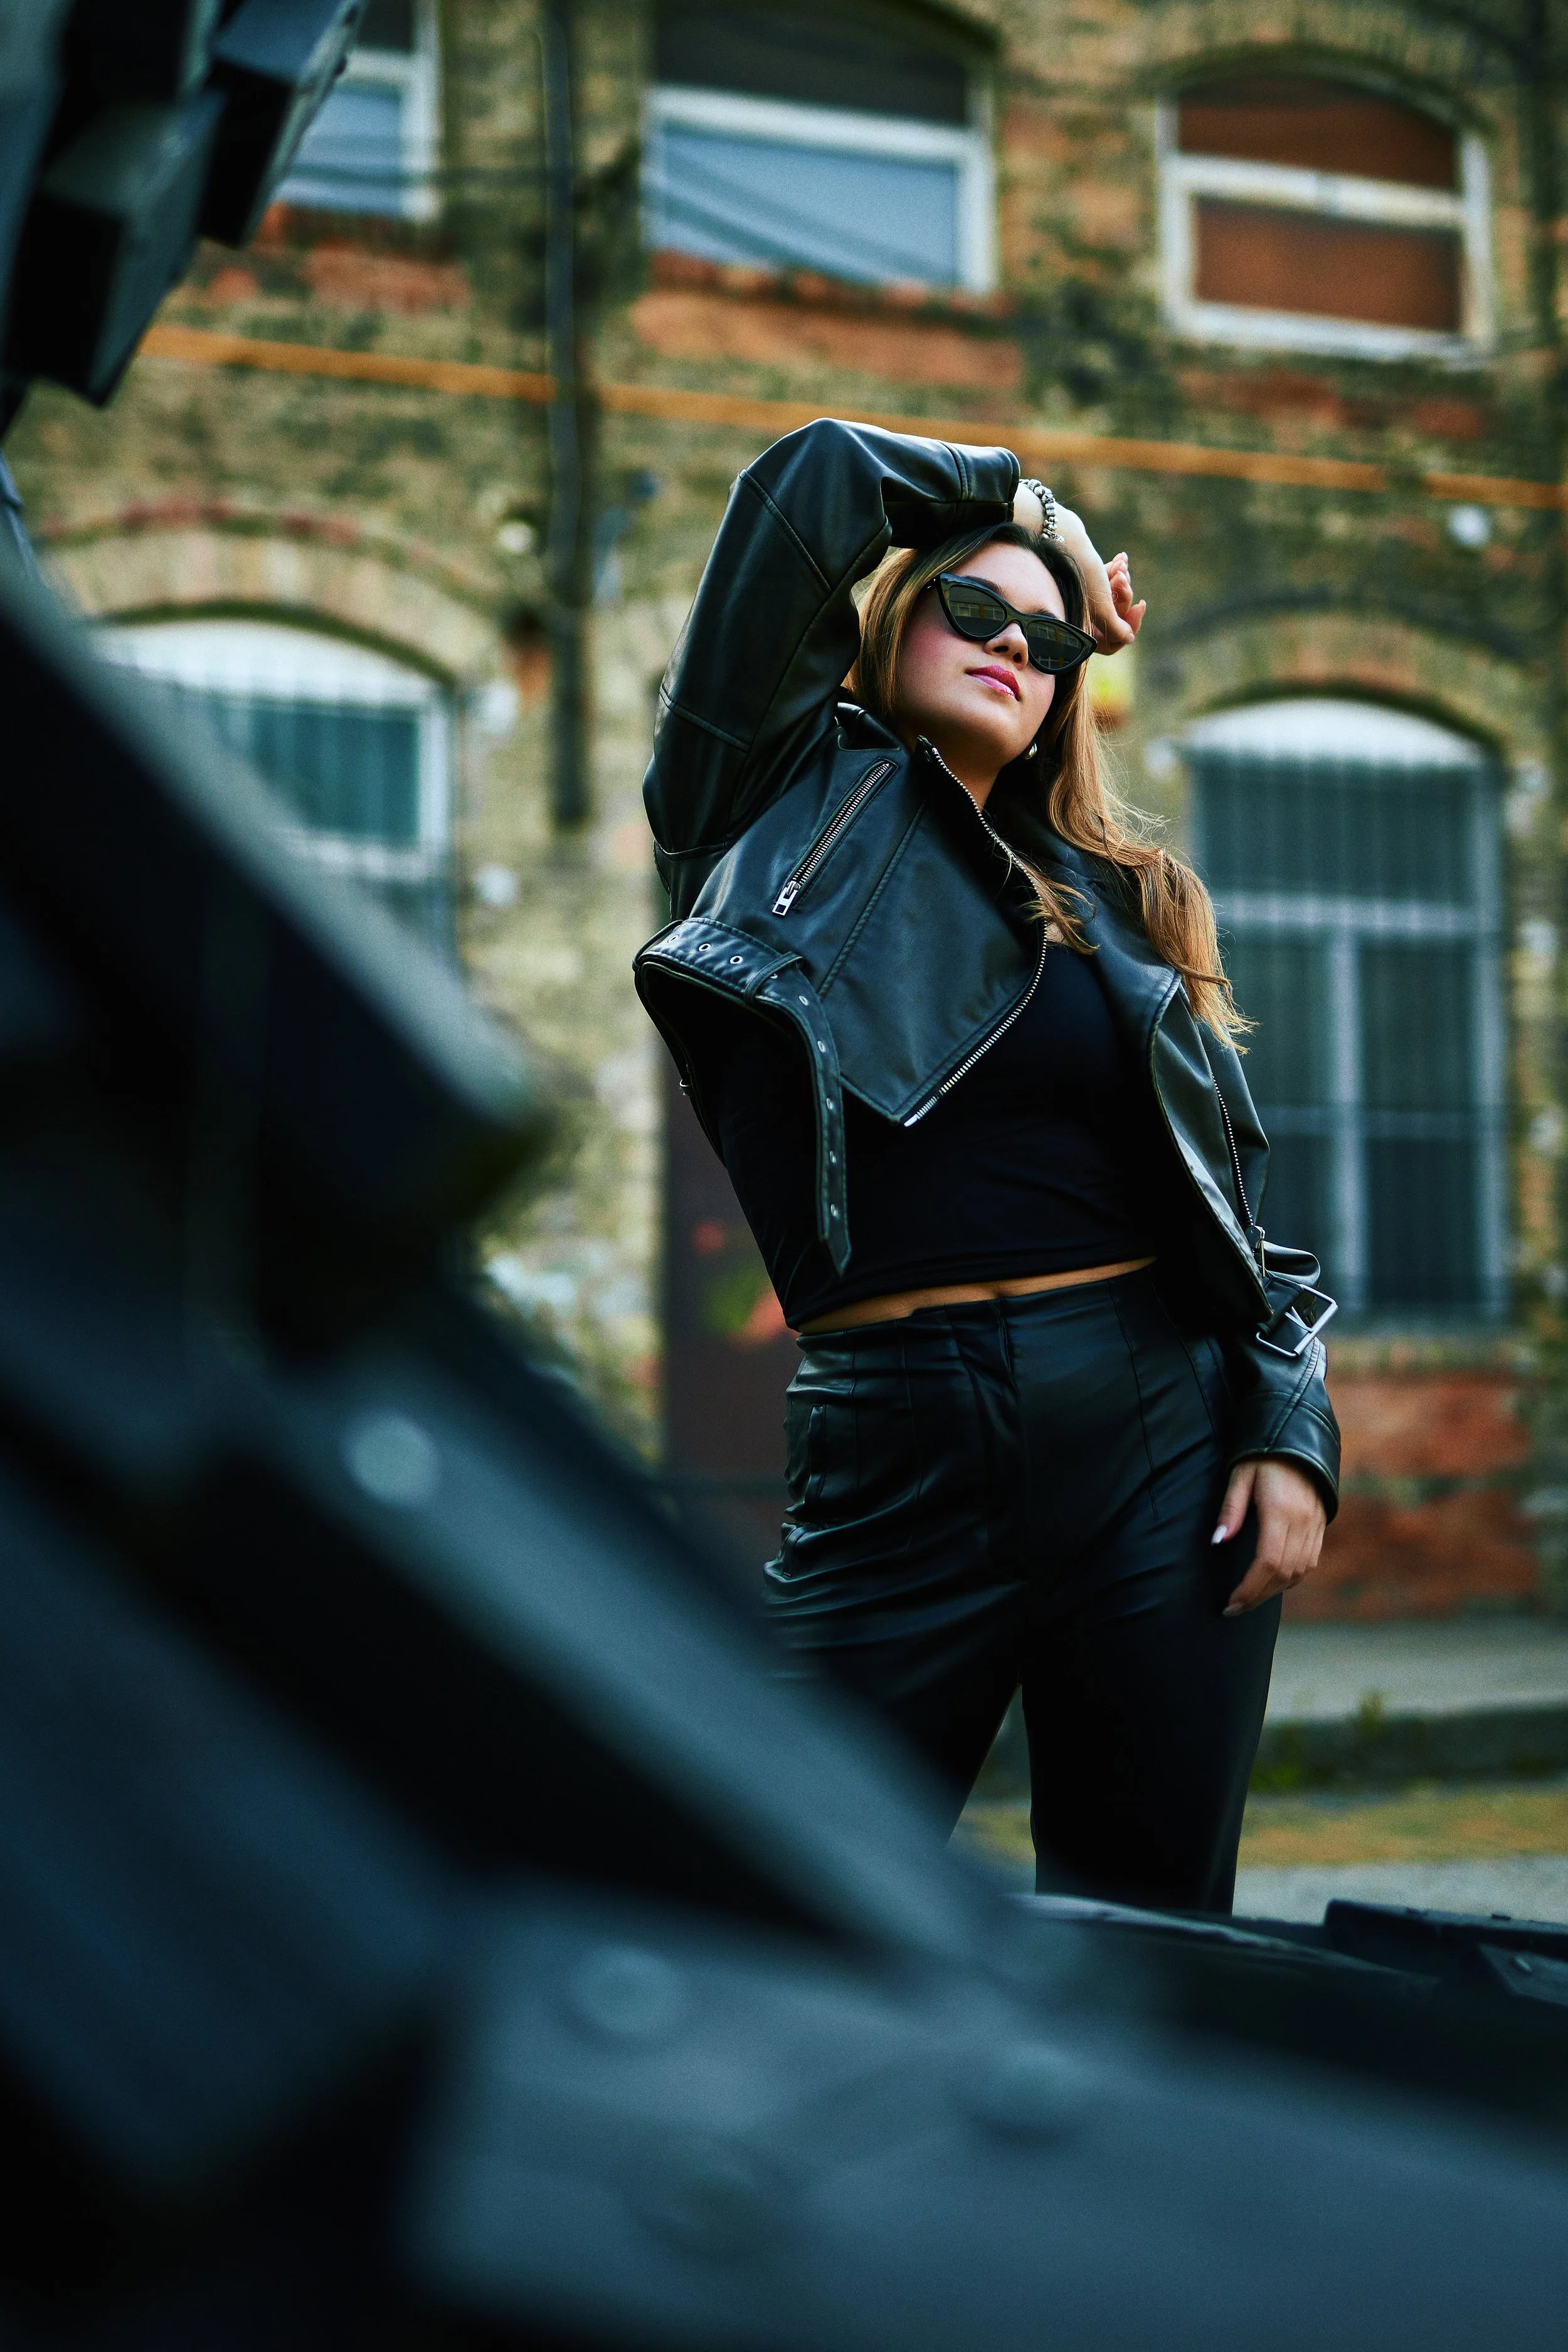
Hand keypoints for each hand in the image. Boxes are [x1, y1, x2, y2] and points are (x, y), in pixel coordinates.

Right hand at [1054, 508, 1145, 653]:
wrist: (1063, 538)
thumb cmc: (1081, 576)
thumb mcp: (1102, 608)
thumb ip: (1116, 628)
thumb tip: (1130, 639)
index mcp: (1082, 629)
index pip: (1112, 642)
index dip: (1129, 627)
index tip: (1139, 606)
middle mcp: (1082, 616)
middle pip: (1116, 617)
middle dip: (1124, 595)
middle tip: (1121, 578)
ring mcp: (1085, 598)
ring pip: (1115, 598)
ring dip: (1122, 580)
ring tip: (1120, 565)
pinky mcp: (1087, 580)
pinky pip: (1109, 581)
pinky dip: (1117, 570)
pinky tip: (1121, 558)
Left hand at [1213, 1457, 1325, 1614]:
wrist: (1300, 1435)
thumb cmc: (1262, 1454)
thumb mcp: (1240, 1475)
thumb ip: (1230, 1510)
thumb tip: (1217, 1542)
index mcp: (1280, 1510)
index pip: (1268, 1563)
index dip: (1250, 1589)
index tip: (1231, 1603)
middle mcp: (1303, 1521)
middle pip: (1284, 1574)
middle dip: (1259, 1596)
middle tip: (1235, 1608)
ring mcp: (1316, 1524)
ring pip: (1300, 1571)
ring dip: (1275, 1590)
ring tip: (1250, 1598)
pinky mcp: (1322, 1524)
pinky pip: (1310, 1561)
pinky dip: (1291, 1577)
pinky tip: (1273, 1581)